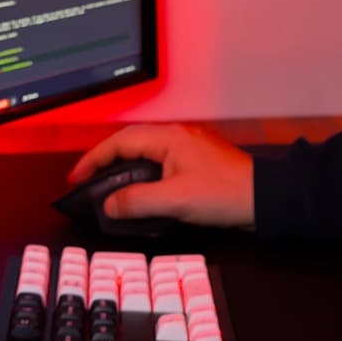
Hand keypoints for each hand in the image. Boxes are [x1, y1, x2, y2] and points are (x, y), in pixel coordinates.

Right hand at [66, 123, 255, 229]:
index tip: (76, 177)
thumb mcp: (175, 200)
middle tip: (86, 182)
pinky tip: (140, 192)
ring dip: (124, 169)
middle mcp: (177, 136)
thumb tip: (108, 204)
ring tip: (107, 188)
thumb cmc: (226, 193)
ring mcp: (188, 147)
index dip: (94, 159)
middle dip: (105, 161)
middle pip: (130, 143)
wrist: (265, 198)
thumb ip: (137, 201)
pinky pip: (160, 163)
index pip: (120, 142)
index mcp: (169, 137)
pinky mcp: (196, 162)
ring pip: (145, 153)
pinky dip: (143, 175)